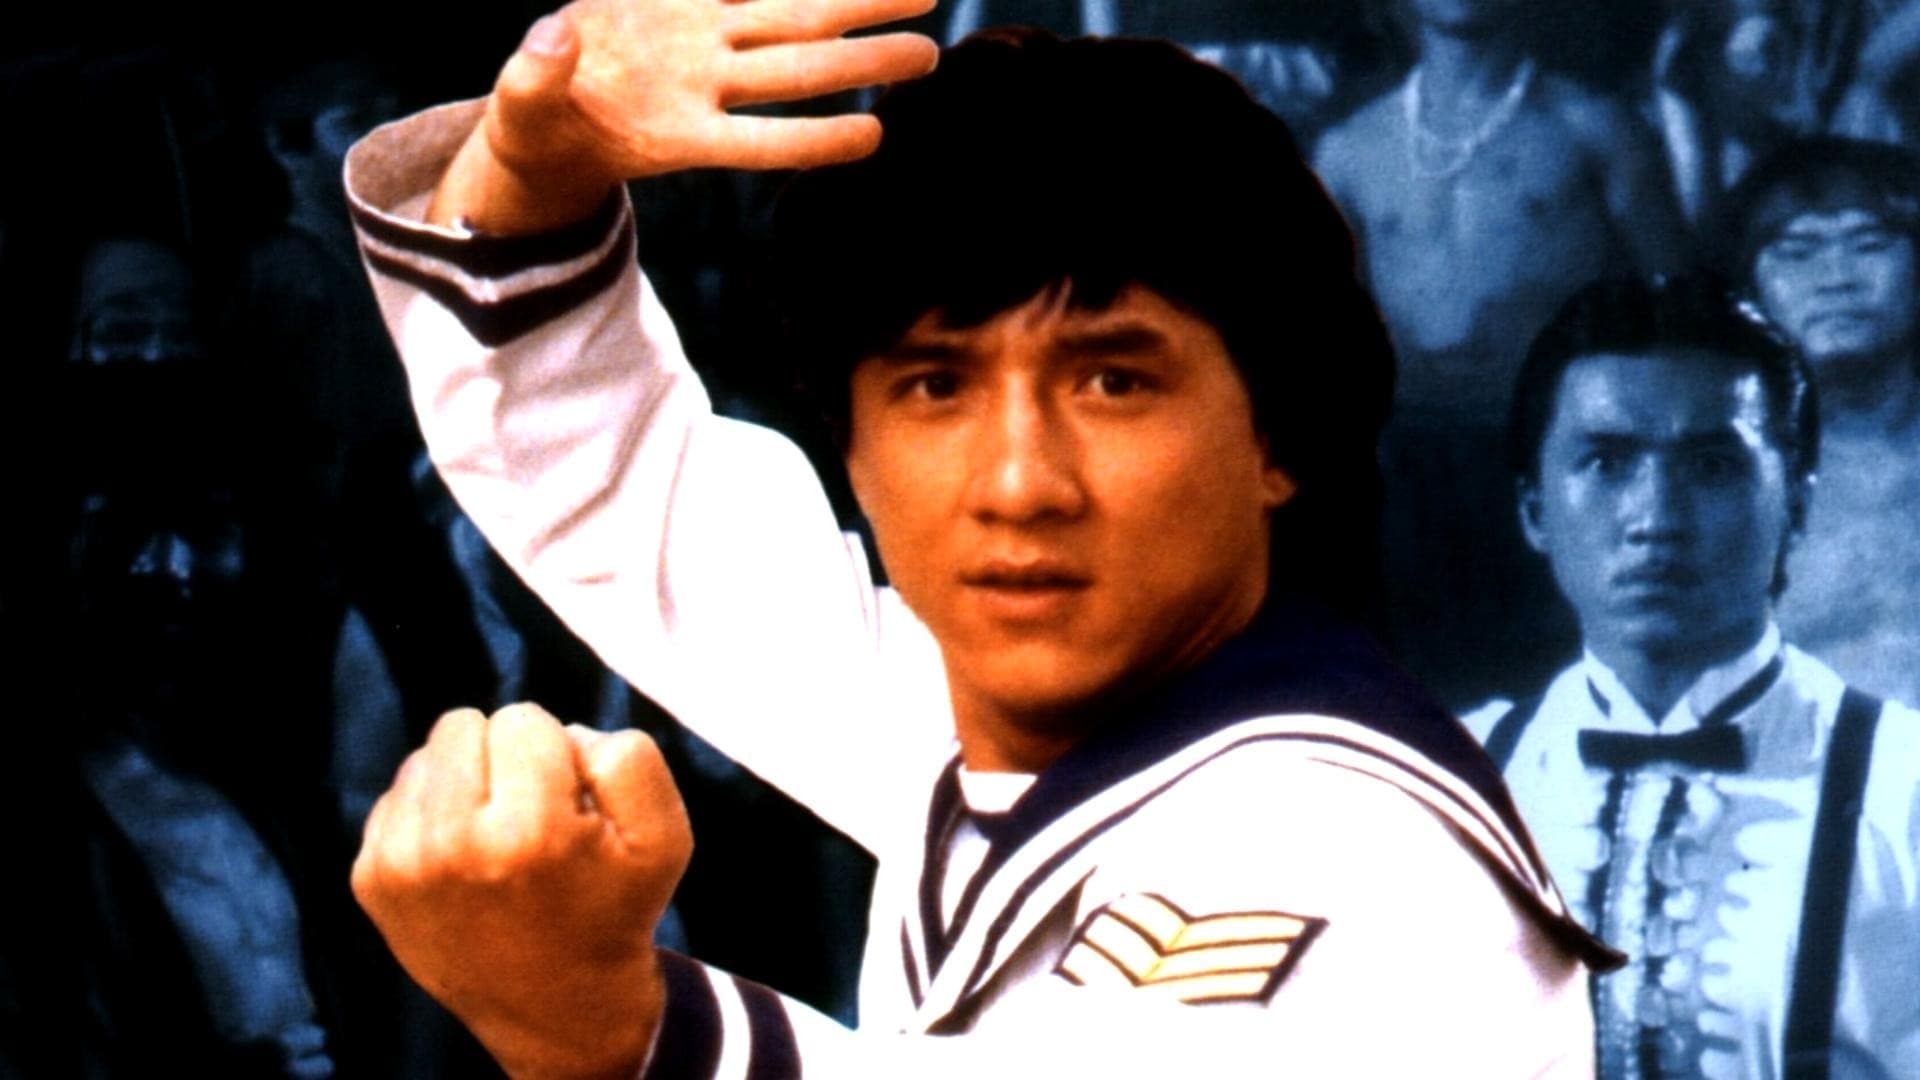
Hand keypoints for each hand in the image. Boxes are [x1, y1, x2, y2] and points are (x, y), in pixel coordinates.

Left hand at [352, 704, 692, 1079]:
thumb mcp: (665, 834)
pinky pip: (397, 797)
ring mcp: (400, 865)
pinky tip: (463, 859)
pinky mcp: (370, 880)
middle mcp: (452, 844)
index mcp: (529, 830)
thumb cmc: (614, 907)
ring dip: (463, 782)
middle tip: (530, 816)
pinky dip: (431, 815)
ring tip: (496, 837)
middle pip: (462, 724)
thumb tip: (559, 733)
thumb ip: (628, 755)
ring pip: (426, 756)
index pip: (523, 718)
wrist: (556, 1005)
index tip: (568, 807)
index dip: (556, 755)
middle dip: (501, 757)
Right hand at [431, 0, 939, 231]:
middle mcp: (702, 84)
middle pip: (796, 70)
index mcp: (671, 131)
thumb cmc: (535, 125)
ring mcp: (703, 44)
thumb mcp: (520, 110)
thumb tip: (555, 34)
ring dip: (853, 8)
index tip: (874, 138)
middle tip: (932, 56)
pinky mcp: (691, 10)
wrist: (544, 112)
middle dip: (862, 60)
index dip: (813, 141)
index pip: (756, 142)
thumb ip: (533, 78)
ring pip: (790, 20)